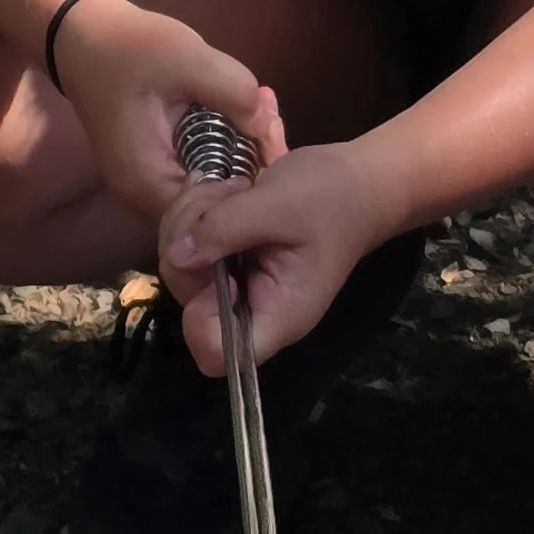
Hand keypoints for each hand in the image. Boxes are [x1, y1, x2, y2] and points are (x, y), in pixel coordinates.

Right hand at [51, 0, 284, 229]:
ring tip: (264, 109)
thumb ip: (235, 92)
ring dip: (242, 151)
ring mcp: (148, 185)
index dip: (252, 183)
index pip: (214, 213)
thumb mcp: (188, 58)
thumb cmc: (130, 48)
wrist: (85, 37)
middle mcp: (145, 197)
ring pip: (212, 184)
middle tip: (273, 118)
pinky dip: (225, 144)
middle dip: (253, 163)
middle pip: (216, 202)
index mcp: (148, 182)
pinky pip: (200, 168)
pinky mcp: (156, 167)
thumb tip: (266, 127)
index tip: (272, 139)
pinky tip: (244, 111)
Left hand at [158, 140, 402, 369]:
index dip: (201, 318)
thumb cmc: (334, 198)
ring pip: (179, 264)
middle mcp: (249, 307)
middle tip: (225, 198)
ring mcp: (234, 282)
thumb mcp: (280, 205)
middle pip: (188, 300)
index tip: (219, 269)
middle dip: (191, 242)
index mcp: (276, 314)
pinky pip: (185, 242)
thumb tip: (176, 255)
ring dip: (191, 216)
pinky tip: (225, 189)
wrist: (357, 179)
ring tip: (232, 189)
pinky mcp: (225, 257)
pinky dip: (194, 209)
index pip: (217, 354)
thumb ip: (225, 229)